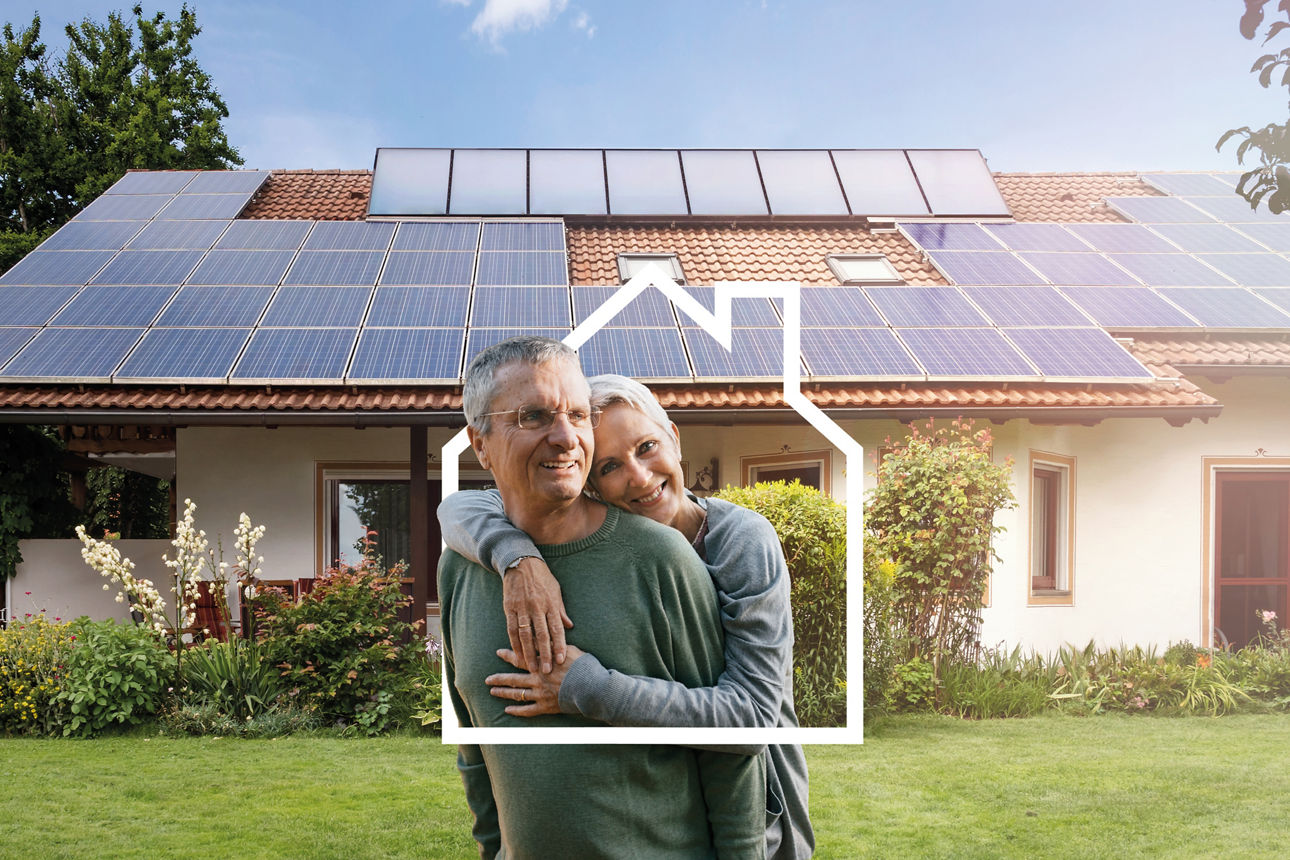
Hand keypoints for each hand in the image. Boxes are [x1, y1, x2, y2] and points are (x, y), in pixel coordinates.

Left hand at [486, 645, 585, 716]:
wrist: (591, 687)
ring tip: (493, 691)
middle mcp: (537, 679)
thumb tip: (545, 634)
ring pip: (517, 694)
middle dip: (499, 678)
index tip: (498, 653)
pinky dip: (516, 710)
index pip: (521, 658)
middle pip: (513, 678)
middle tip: (487, 679)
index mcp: (542, 664)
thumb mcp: (568, 649)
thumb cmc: (583, 666)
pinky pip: (527, 710)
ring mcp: (540, 694)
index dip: (509, 655)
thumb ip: (554, 643)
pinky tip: (507, 710)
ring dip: (503, 693)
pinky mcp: (546, 707)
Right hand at [502, 557, 572, 673]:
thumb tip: (570, 626)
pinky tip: (516, 654)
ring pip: (526, 635)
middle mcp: (537, 607)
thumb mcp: (556, 590)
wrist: (521, 562)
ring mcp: (522, 608)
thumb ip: (561, 610)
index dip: (559, 645)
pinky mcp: (509, 608)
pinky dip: (514, 643)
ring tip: (531, 667)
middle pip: (542, 635)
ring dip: (528, 653)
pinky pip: (512, 629)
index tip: (560, 660)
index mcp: (551, 603)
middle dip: (544, 654)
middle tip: (546, 671)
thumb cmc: (542, 577)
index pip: (556, 628)